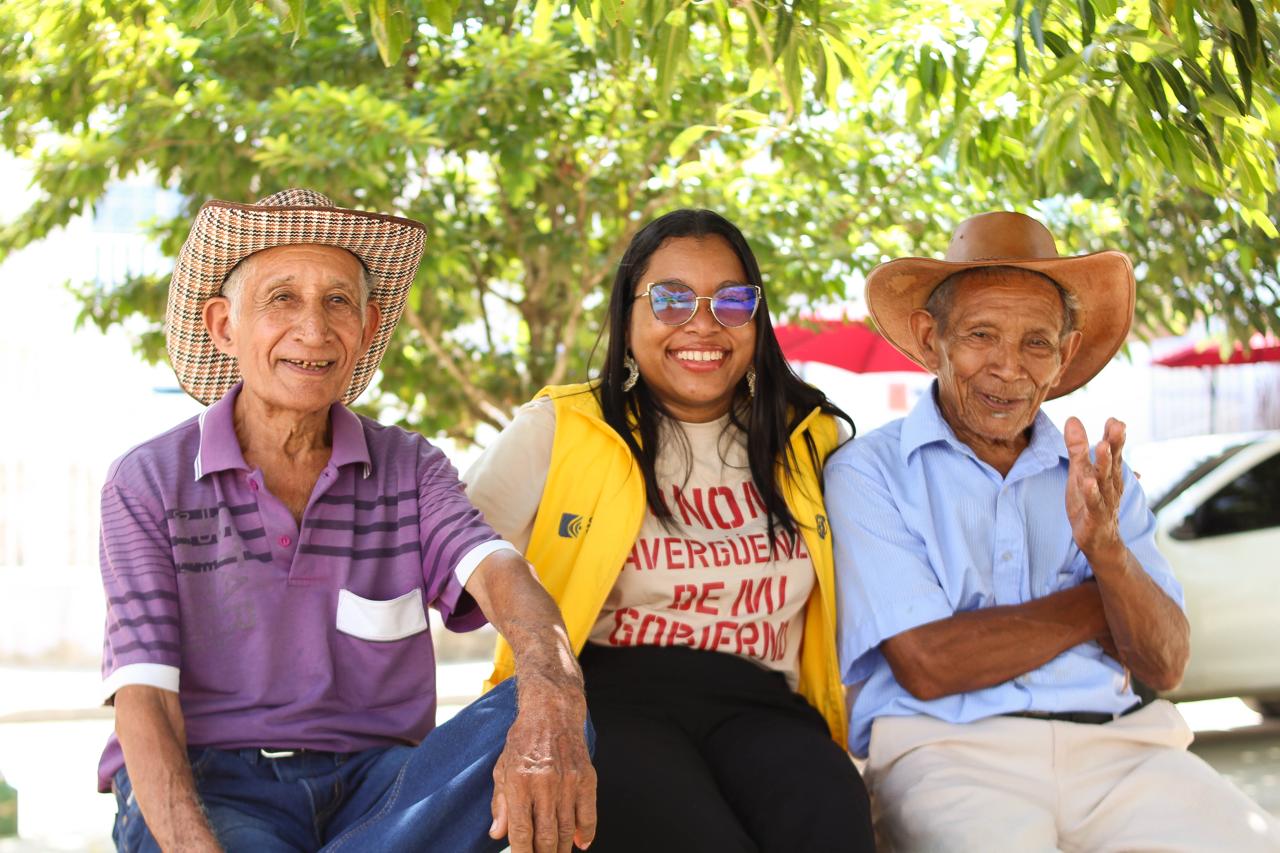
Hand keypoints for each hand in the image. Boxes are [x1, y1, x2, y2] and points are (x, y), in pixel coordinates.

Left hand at [490, 681, 595, 852]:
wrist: (552, 711)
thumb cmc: (524, 740)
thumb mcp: (502, 768)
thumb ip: (501, 804)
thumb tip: (497, 834)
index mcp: (520, 782)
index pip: (521, 831)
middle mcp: (545, 784)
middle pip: (546, 836)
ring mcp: (568, 782)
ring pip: (567, 830)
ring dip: (562, 849)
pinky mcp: (587, 778)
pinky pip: (589, 814)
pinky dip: (586, 833)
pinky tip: (580, 843)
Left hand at [1064, 416, 1125, 560]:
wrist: (1101, 541)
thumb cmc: (1091, 502)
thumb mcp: (1080, 472)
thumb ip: (1078, 447)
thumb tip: (1072, 418)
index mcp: (1109, 472)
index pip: (1113, 450)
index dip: (1114, 435)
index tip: (1115, 419)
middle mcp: (1110, 484)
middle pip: (1112, 461)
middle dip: (1114, 443)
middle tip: (1117, 425)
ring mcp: (1104, 500)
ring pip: (1104, 480)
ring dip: (1104, 462)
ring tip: (1101, 445)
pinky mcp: (1094, 516)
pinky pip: (1093, 503)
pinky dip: (1091, 492)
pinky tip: (1088, 482)